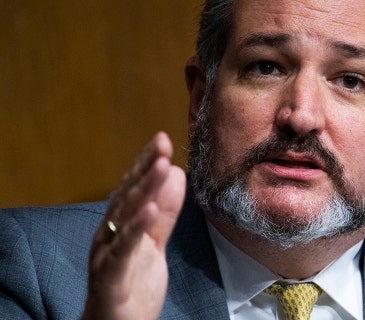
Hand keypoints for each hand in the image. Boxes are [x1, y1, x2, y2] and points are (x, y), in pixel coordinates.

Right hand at [82, 132, 185, 319]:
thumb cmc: (132, 286)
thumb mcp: (155, 244)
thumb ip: (165, 213)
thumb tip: (176, 173)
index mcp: (120, 226)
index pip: (134, 189)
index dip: (146, 163)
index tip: (163, 139)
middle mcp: (109, 236)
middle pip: (128, 197)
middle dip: (146, 169)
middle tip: (163, 144)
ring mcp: (107, 256)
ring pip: (125, 218)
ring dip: (143, 190)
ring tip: (161, 166)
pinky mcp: (110, 280)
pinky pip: (122, 252)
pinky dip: (134, 229)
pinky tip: (149, 210)